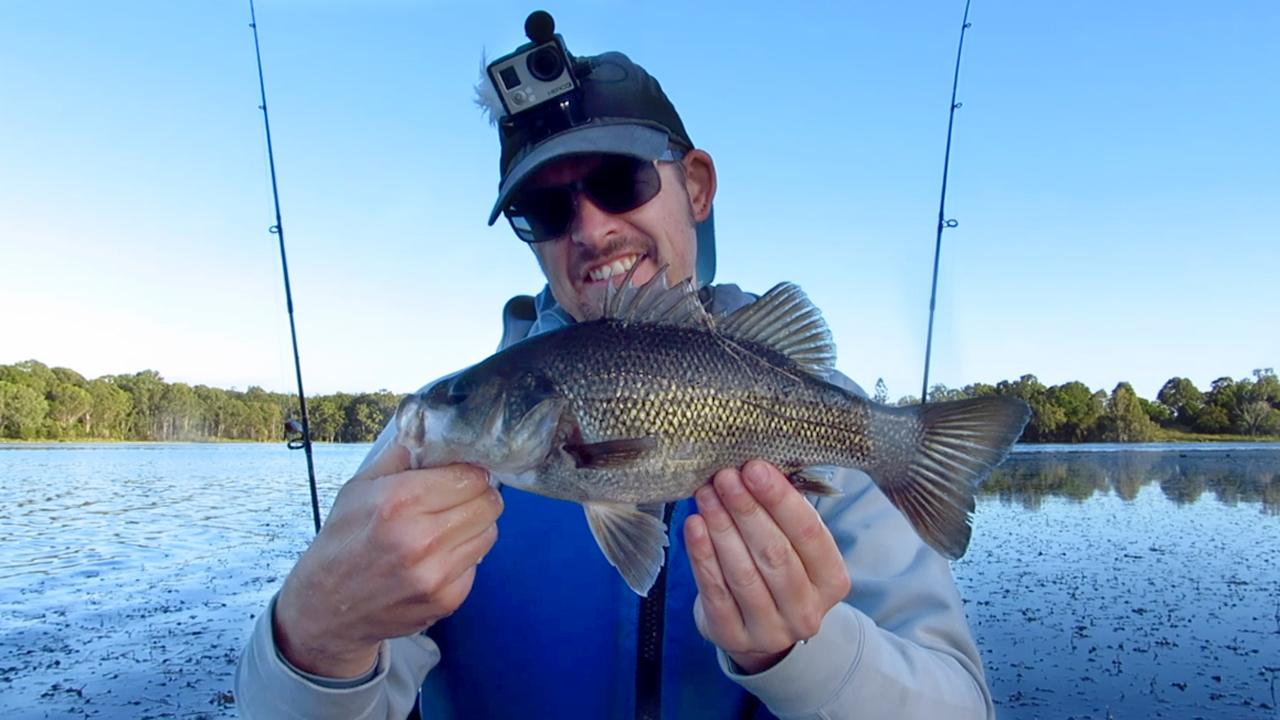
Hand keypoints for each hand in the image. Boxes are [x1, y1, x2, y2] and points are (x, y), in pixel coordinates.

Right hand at [273, 441, 501, 677]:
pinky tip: (436, 559)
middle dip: (477, 497)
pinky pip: (477, 565)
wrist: (325, 610)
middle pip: (488, 503)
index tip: (458, 478)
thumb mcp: (358, 488)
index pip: (470, 476)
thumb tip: (436, 430)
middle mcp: (419, 539)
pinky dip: (463, 558)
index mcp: (398, 501)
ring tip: (445, 529)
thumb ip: (401, 456)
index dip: (468, 473)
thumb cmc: (341, 543)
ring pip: (489, 533)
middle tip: (457, 502)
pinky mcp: (446, 601)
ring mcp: (435, 574)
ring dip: (474, 527)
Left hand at [685, 459, 850, 673]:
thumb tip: (757, 466)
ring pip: (743, 573)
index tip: (755, 468)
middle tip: (725, 476)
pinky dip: (703, 555)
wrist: (758, 629)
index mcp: (832, 581)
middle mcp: (807, 611)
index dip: (780, 499)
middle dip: (747, 509)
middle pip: (775, 554)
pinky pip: (715, 592)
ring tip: (706, 494)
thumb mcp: (795, 547)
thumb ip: (784, 513)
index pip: (809, 534)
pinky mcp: (733, 637)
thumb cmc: (778, 571)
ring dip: (721, 528)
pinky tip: (693, 526)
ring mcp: (771, 630)